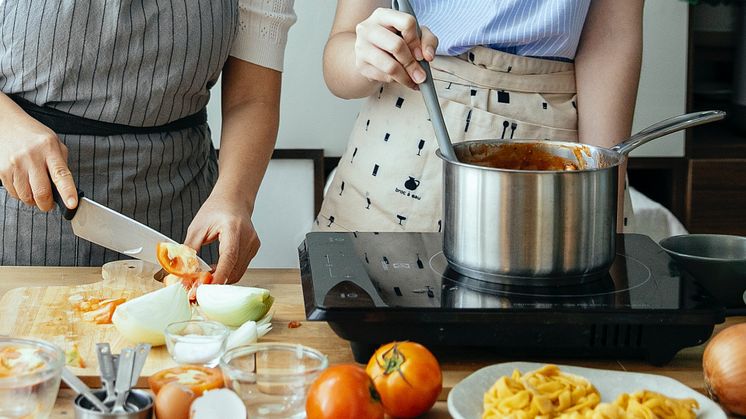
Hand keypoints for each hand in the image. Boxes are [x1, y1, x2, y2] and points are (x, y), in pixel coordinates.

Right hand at [0, 96, 77, 210]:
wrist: (7, 124)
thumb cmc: (34, 136)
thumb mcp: (55, 143)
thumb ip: (62, 164)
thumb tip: (66, 189)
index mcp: (49, 148)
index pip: (61, 174)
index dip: (67, 192)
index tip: (71, 204)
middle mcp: (31, 156)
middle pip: (41, 192)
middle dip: (47, 205)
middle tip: (49, 204)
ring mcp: (15, 163)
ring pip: (26, 196)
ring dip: (33, 200)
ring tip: (35, 191)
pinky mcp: (2, 170)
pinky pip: (14, 193)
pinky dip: (21, 194)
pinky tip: (24, 184)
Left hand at [184, 193, 259, 283]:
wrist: (233, 200)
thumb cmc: (216, 210)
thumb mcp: (197, 228)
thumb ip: (189, 250)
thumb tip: (181, 271)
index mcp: (233, 229)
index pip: (228, 257)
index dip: (218, 275)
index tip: (206, 288)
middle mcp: (247, 237)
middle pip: (234, 269)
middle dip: (216, 282)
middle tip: (197, 286)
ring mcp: (253, 244)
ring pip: (238, 272)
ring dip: (222, 278)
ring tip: (205, 276)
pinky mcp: (254, 249)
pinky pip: (241, 267)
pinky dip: (228, 272)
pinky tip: (216, 268)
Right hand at [354, 8, 437, 88]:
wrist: (371, 53)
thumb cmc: (395, 40)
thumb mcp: (414, 34)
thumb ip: (427, 40)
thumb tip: (428, 55)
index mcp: (383, 15)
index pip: (406, 23)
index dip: (416, 41)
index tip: (421, 54)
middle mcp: (369, 28)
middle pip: (397, 46)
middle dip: (412, 64)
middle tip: (421, 75)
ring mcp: (362, 47)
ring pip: (390, 66)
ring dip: (406, 77)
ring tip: (413, 81)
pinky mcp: (361, 65)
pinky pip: (384, 77)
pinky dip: (396, 81)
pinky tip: (400, 79)